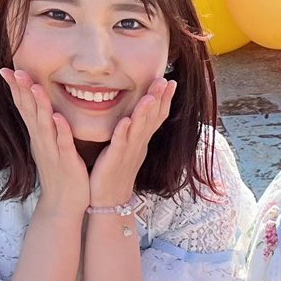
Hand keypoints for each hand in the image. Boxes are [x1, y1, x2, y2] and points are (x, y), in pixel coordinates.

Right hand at [1, 67, 88, 215]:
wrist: (63, 205)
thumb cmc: (59, 173)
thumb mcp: (48, 146)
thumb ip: (45, 127)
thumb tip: (42, 108)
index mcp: (38, 136)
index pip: (24, 107)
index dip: (16, 88)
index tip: (6, 69)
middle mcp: (42, 141)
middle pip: (29, 112)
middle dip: (22, 91)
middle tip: (14, 70)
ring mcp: (53, 151)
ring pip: (44, 125)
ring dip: (39, 105)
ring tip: (34, 86)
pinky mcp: (67, 162)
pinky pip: (63, 144)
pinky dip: (61, 130)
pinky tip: (58, 117)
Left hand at [87, 77, 175, 209]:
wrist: (109, 199)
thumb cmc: (115, 172)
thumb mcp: (128, 148)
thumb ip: (132, 131)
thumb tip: (134, 115)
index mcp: (141, 140)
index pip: (156, 116)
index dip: (164, 99)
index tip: (170, 81)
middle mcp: (138, 144)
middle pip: (152, 119)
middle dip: (160, 99)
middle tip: (166, 81)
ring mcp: (128, 152)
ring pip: (139, 129)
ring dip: (145, 113)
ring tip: (151, 96)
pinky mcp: (114, 160)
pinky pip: (120, 144)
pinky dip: (123, 133)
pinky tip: (126, 121)